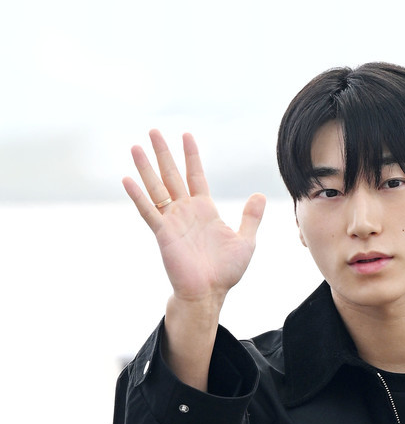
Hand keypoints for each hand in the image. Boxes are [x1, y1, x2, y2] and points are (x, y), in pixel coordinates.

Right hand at [123, 130, 265, 305]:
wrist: (209, 293)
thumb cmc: (225, 272)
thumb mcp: (245, 241)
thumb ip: (250, 218)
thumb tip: (259, 195)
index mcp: (204, 210)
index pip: (195, 176)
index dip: (191, 156)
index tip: (186, 135)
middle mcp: (186, 211)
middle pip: (172, 175)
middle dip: (164, 153)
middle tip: (153, 131)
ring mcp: (173, 221)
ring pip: (157, 188)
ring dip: (146, 167)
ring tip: (136, 146)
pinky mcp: (163, 234)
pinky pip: (149, 211)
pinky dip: (138, 196)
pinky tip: (127, 179)